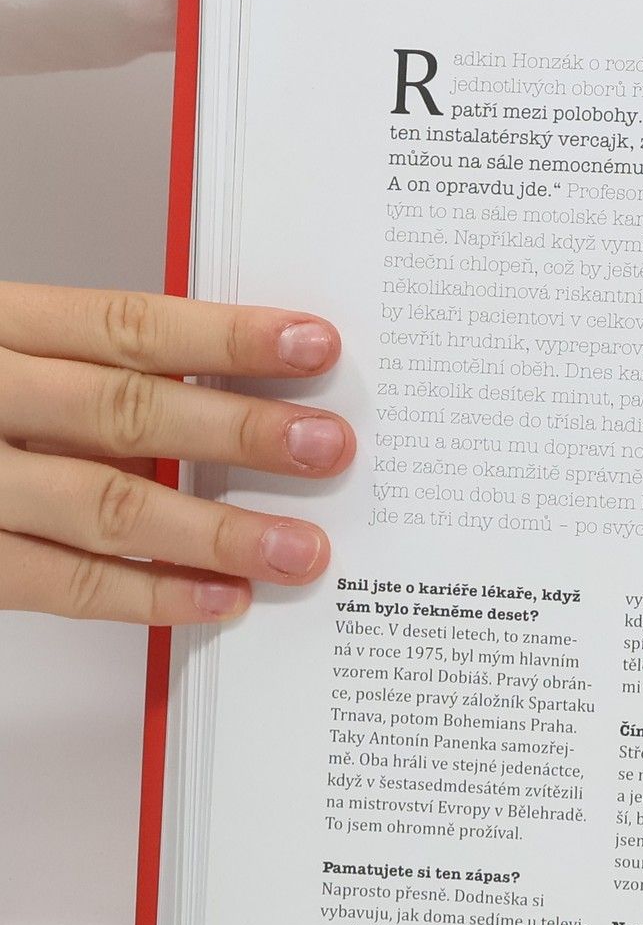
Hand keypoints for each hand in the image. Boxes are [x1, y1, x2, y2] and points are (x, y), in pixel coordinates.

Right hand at [0, 284, 352, 621]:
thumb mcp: (7, 357)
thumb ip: (88, 369)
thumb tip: (231, 392)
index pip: (122, 325)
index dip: (224, 337)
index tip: (313, 344)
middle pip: (120, 411)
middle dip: (235, 432)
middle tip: (328, 446)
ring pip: (98, 506)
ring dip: (212, 532)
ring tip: (299, 548)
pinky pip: (55, 582)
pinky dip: (147, 595)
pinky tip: (221, 598)